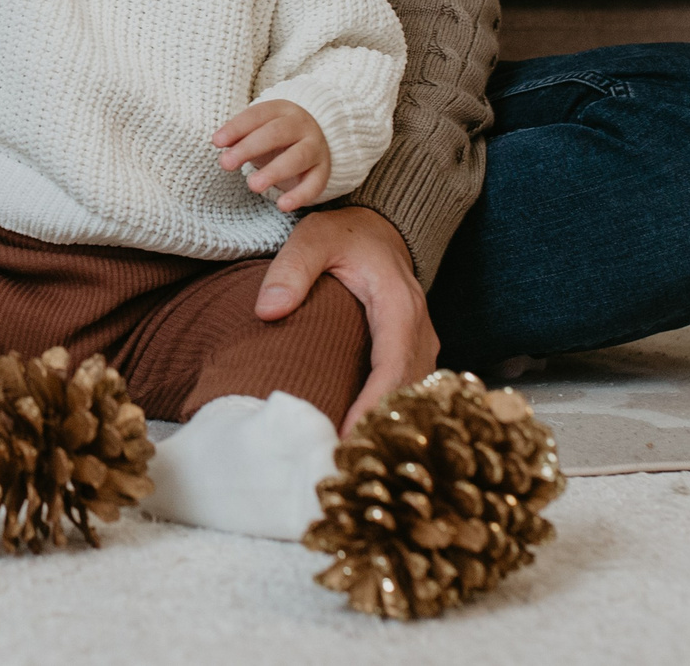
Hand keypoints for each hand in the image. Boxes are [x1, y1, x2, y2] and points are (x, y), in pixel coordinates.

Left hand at [214, 99, 332, 213]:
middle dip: (249, 148)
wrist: (318, 138)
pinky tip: (283, 205)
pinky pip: (315, 183)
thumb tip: (220, 143)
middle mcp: (302, 125)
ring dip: (274, 171)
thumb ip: (240, 136)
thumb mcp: (258, 130)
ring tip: (252, 185)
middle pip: (276, 133)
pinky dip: (300, 195)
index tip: (216, 142)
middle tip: (226, 163)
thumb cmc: (277, 136)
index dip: (236, 128)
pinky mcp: (323, 170)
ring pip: (298, 157)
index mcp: (282, 109)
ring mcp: (315, 147)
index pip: (258, 115)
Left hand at [254, 207, 438, 435]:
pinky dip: (388, 415)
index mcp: (398, 306)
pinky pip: (408, 392)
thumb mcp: (314, 238)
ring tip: (347, 456)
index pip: (392, 366)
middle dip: (379, 427)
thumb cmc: (346, 234)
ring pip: (412, 397)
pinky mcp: (413, 355)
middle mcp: (419, 330)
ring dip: (386, 425)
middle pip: (407, 392)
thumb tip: (268, 310)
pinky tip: (359, 437)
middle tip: (339, 460)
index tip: (347, 437)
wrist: (380, 228)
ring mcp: (421, 344)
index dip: (373, 406)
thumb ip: (291, 269)